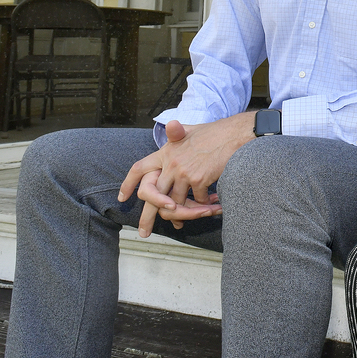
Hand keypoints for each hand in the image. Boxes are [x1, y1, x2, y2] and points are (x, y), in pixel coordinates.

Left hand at [118, 114, 253, 236]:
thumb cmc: (214, 132)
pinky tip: (213, 202)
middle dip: (147, 217)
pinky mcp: (198, 179)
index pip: (139, 168)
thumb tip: (171, 125)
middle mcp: (171, 163)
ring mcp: (184, 172)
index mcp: (165, 152)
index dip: (129, 183)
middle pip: (152, 195)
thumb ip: (177, 132)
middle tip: (143, 232)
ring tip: (194, 216)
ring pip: (176, 202)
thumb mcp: (190, 129)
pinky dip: (204, 204)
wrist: (234, 134)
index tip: (122, 197)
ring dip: (185, 213)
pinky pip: (197, 200)